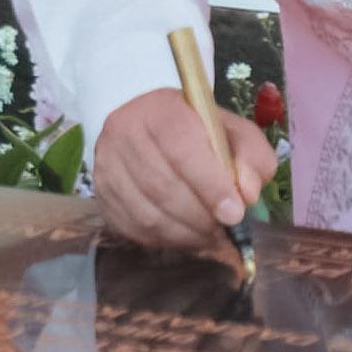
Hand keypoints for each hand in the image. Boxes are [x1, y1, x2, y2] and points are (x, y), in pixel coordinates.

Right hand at [92, 87, 273, 255]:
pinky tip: (185, 236)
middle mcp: (125, 134)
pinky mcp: (101, 193)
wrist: (145, 121)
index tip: (235, 214)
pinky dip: (164, 240)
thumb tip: (249, 194)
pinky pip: (133, 228)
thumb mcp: (230, 128)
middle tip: (225, 230)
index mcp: (160, 111)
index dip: (210, 186)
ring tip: (209, 236)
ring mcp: (107, 166)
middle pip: (163, 187)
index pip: (181, 150)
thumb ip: (250, 155)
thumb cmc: (194, 127)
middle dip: (200, 217)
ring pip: (147, 214)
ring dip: (185, 234)